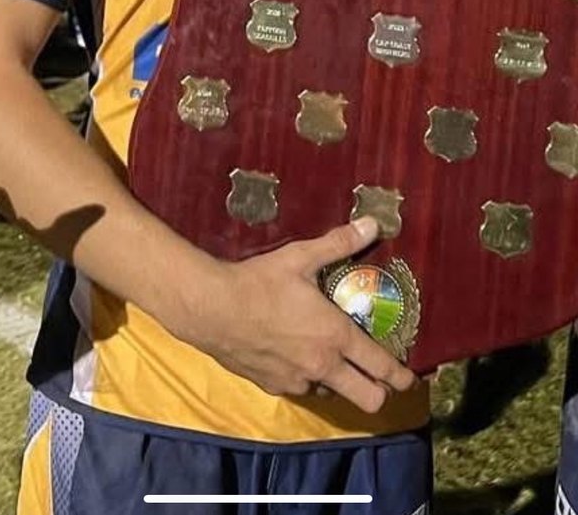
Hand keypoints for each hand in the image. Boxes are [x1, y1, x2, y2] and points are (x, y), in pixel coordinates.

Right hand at [194, 217, 415, 411]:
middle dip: (379, 392)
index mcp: (336, 337)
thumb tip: (373, 223)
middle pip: (367, 399)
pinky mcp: (273, 386)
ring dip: (338, 381)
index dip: (401, 377)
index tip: (411, 380)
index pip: (381, 368)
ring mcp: (297, 381)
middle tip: (378, 377)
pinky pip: (301, 388)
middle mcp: (323, 366)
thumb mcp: (301, 256)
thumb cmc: (260, 282)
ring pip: (332, 393)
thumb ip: (339, 243)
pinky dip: (306, 378)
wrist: (211, 309)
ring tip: (330, 357)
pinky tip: (295, 355)